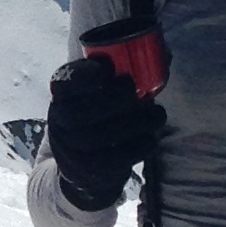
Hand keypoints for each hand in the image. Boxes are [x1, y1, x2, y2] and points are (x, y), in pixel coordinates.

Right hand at [46, 55, 162, 209]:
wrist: (83, 169)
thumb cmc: (101, 118)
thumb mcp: (102, 93)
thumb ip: (126, 72)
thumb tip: (165, 54)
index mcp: (62, 97)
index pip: (62, 83)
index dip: (80, 76)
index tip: (104, 69)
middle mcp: (61, 123)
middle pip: (79, 113)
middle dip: (112, 99)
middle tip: (135, 91)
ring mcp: (72, 151)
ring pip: (99, 137)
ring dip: (135, 123)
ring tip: (158, 115)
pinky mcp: (90, 172)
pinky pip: (115, 160)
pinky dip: (138, 146)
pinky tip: (151, 138)